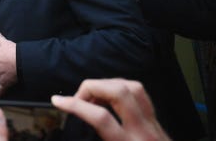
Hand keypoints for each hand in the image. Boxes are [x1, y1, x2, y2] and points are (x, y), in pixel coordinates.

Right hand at [51, 78, 170, 140]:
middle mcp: (143, 132)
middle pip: (118, 92)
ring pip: (133, 87)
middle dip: (92, 87)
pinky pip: (141, 94)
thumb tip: (80, 130)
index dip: (75, 105)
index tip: (58, 102)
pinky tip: (110, 97)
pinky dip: (122, 88)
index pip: (100, 117)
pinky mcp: (157, 122)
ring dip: (107, 84)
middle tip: (78, 99)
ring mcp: (153, 124)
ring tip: (92, 97)